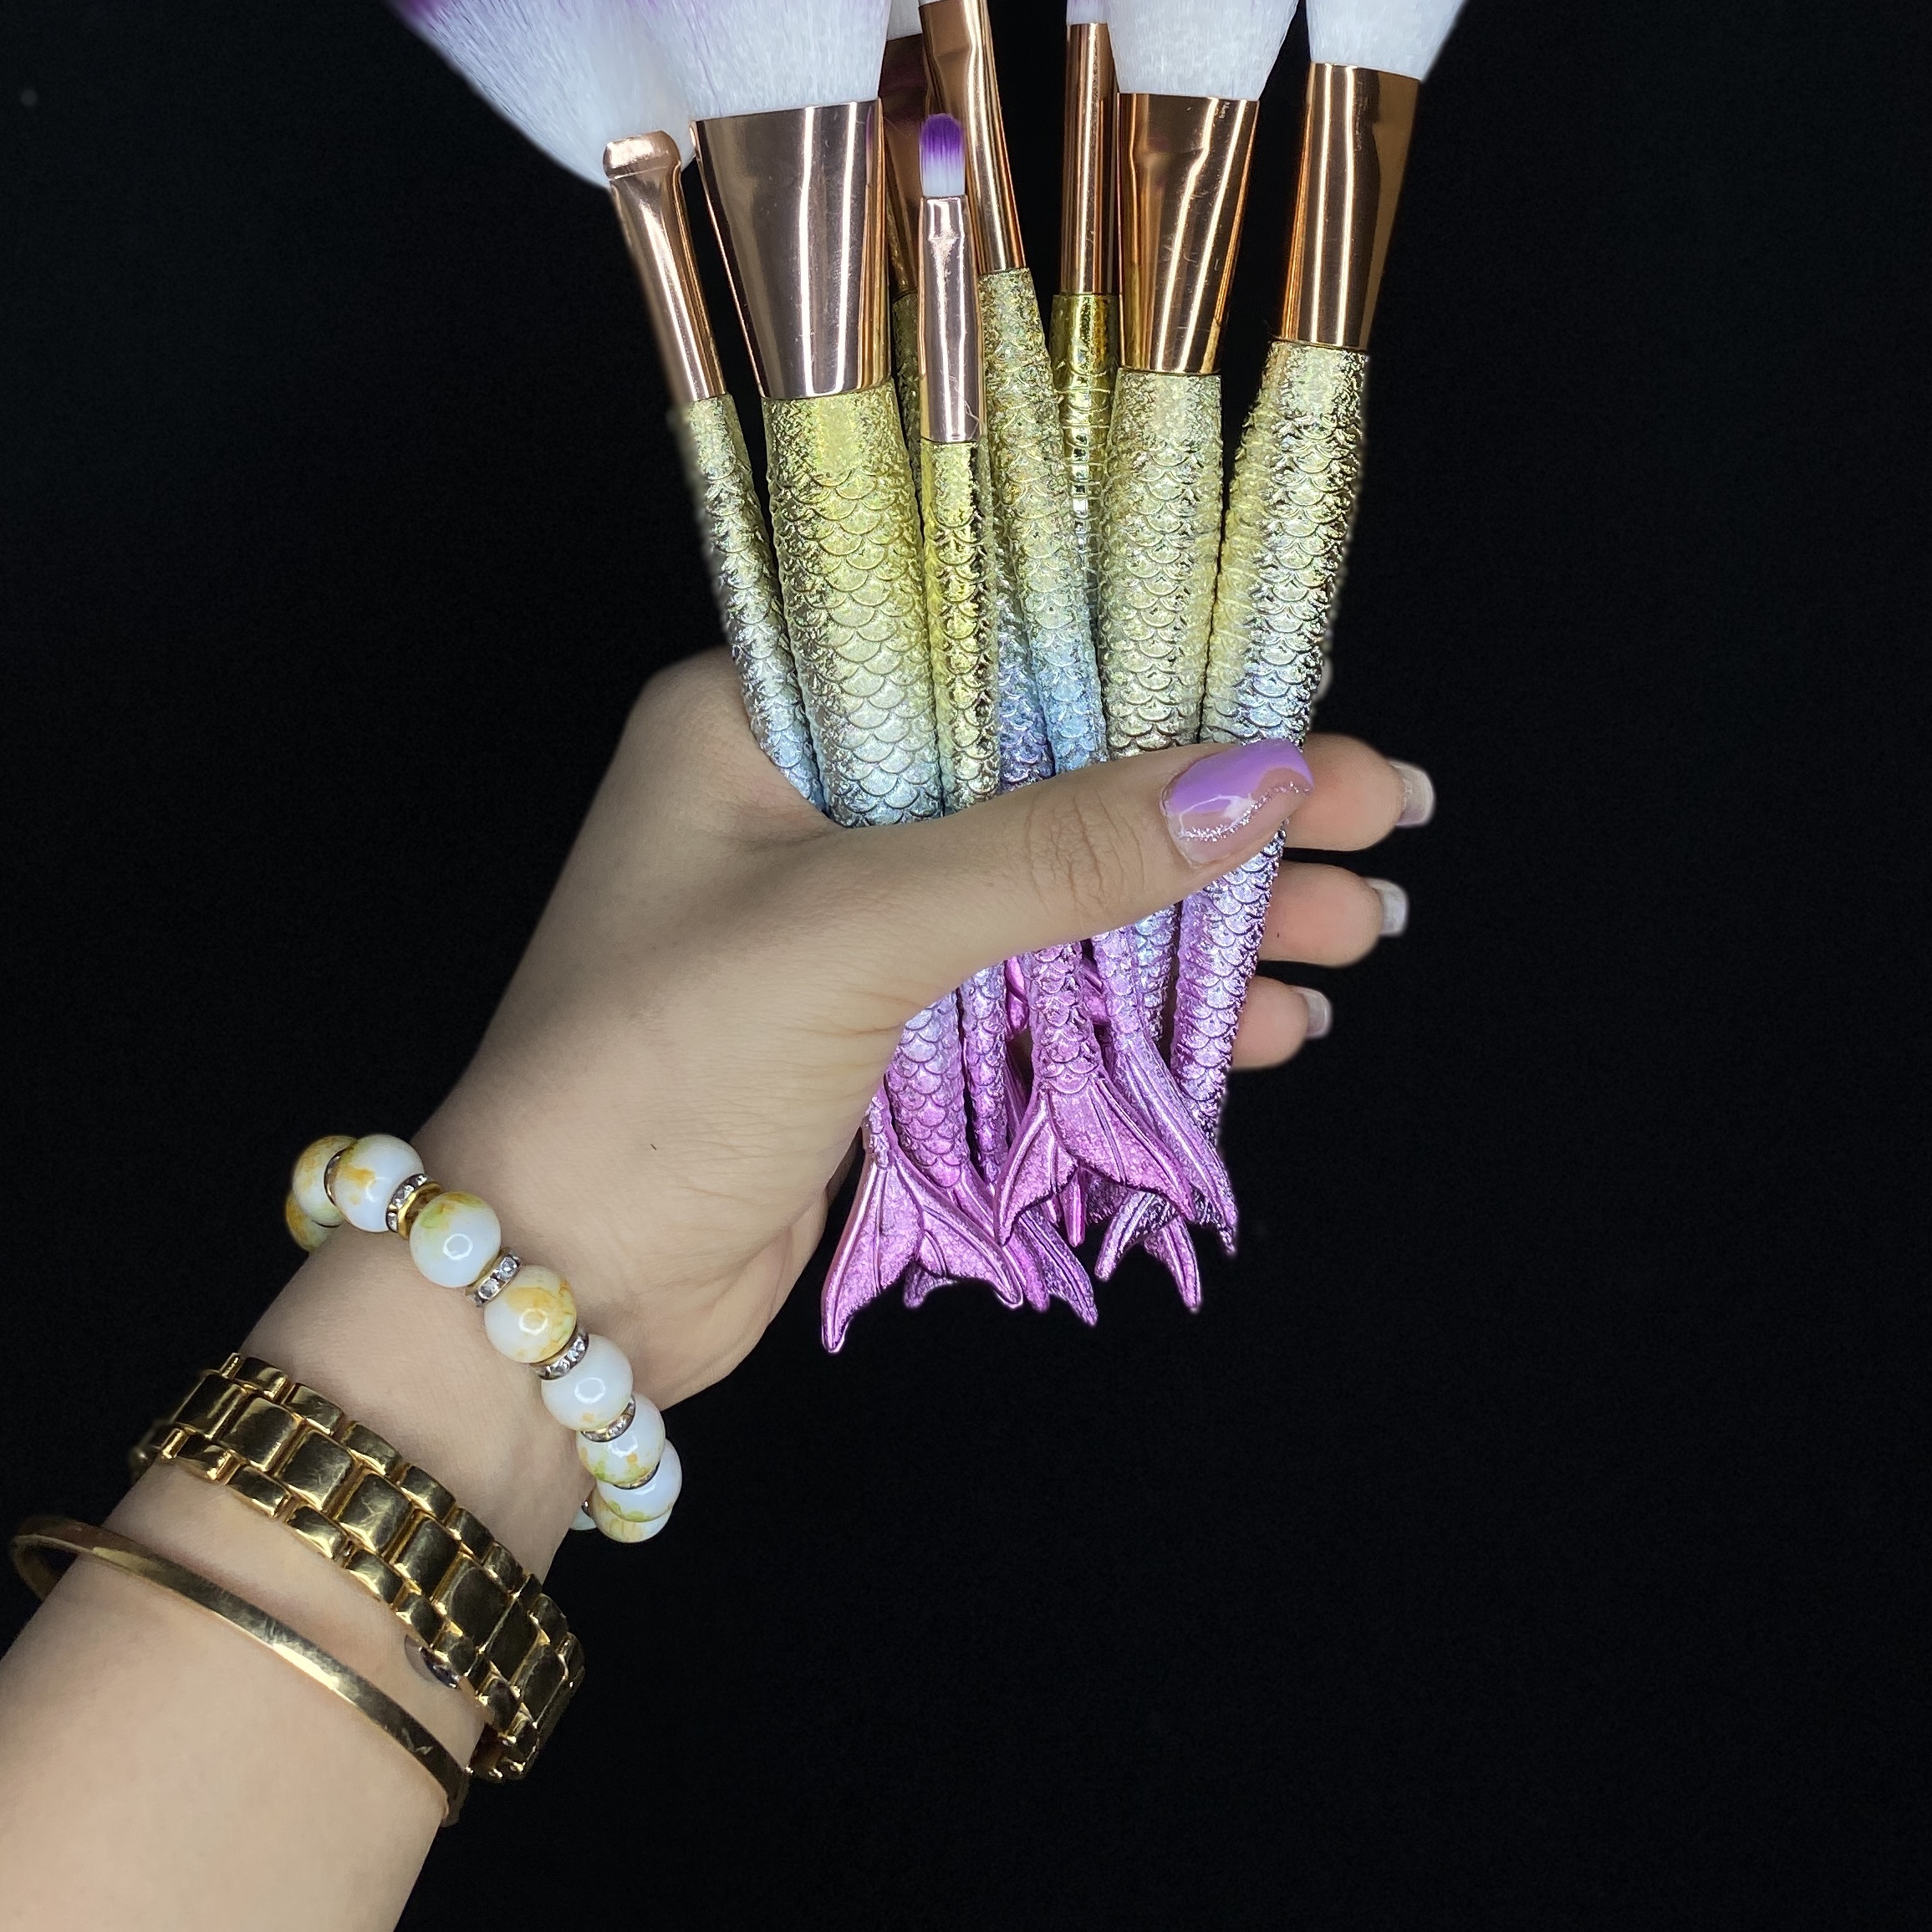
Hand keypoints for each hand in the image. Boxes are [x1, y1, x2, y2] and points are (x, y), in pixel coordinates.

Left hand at [413, 650, 1426, 1408]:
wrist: (547, 1296)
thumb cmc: (655, 1073)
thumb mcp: (860, 934)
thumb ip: (1055, 854)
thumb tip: (1258, 782)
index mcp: (760, 712)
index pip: (985, 634)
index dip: (1151, 656)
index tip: (1300, 683)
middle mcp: (806, 794)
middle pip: (1054, 764)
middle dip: (1217, 799)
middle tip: (1385, 814)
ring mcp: (850, 917)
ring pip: (1069, 883)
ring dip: (1209, 910)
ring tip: (1361, 925)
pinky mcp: (884, 1029)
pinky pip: (1048, 985)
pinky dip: (1156, 1001)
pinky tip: (1273, 1021)